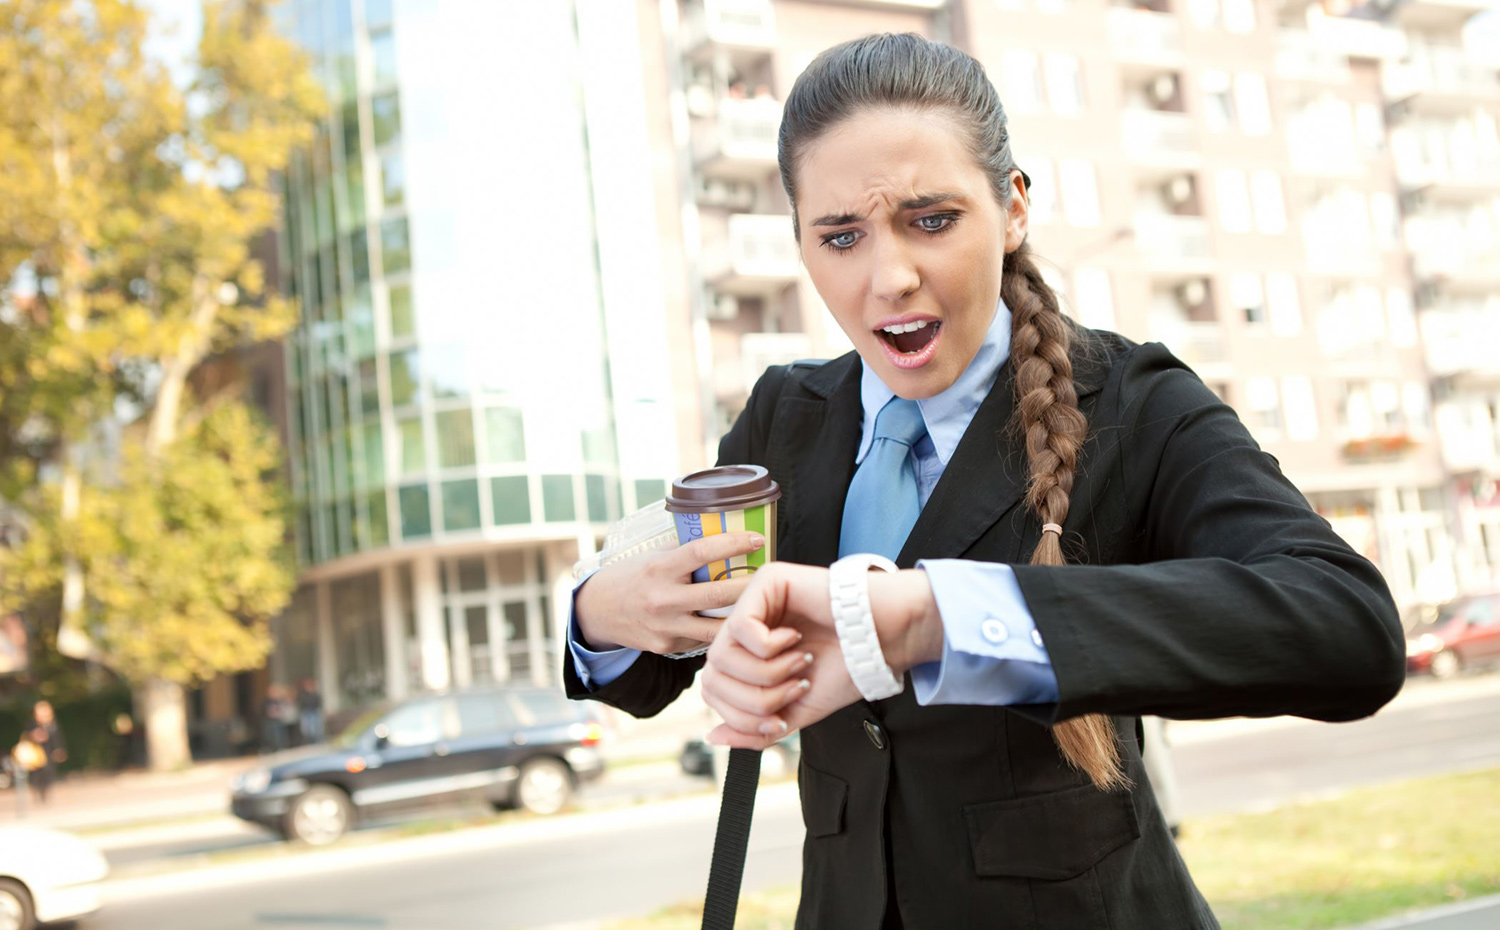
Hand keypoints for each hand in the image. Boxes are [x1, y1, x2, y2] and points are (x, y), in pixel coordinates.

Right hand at [574, 531, 765, 654]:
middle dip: (750, 586)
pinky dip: (721, 631)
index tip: (757, 539)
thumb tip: (722, 534)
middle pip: (718, 595)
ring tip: (765, 607)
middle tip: (772, 578)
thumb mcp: (652, 557)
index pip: (701, 552)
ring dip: (743, 617)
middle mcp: (663, 599)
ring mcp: (666, 627)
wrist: (597, 612)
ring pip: (717, 627)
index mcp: (659, 569)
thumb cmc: (630, 577)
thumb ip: (682, 551)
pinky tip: (739, 626)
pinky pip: (703, 640)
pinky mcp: (668, 647)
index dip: (733, 544)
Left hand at [701, 562, 943, 748]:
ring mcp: (752, 602)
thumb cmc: (845, 668)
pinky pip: (741, 628)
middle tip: (796, 688)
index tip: (780, 720)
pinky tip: (796, 638)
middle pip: (713, 677)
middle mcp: (744, 626)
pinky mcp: (765, 582)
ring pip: (722, 655)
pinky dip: (769, 648)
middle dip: (755, 700)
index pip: (714, 691)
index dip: (741, 716)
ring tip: (801, 663)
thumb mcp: (794, 710)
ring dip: (766, 673)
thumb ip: (755, 729)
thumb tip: (714, 738)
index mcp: (747, 654)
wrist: (881, 640)